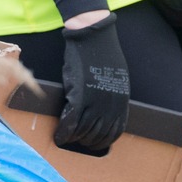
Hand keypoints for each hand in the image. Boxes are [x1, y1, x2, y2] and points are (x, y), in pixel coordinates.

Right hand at [56, 13, 128, 153]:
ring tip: (67, 139)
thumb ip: (113, 97)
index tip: (95, 144)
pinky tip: (59, 136)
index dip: (104, 141)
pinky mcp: (80, 96)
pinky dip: (64, 132)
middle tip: (78, 143)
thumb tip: (105, 111)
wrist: (93, 37)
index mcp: (122, 101)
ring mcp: (95, 102)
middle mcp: (111, 106)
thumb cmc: (104, 54)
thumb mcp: (116, 79)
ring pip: (84, 132)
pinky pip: (71, 122)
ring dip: (75, 139)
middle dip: (88, 142)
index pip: (115, 131)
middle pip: (99, 135)